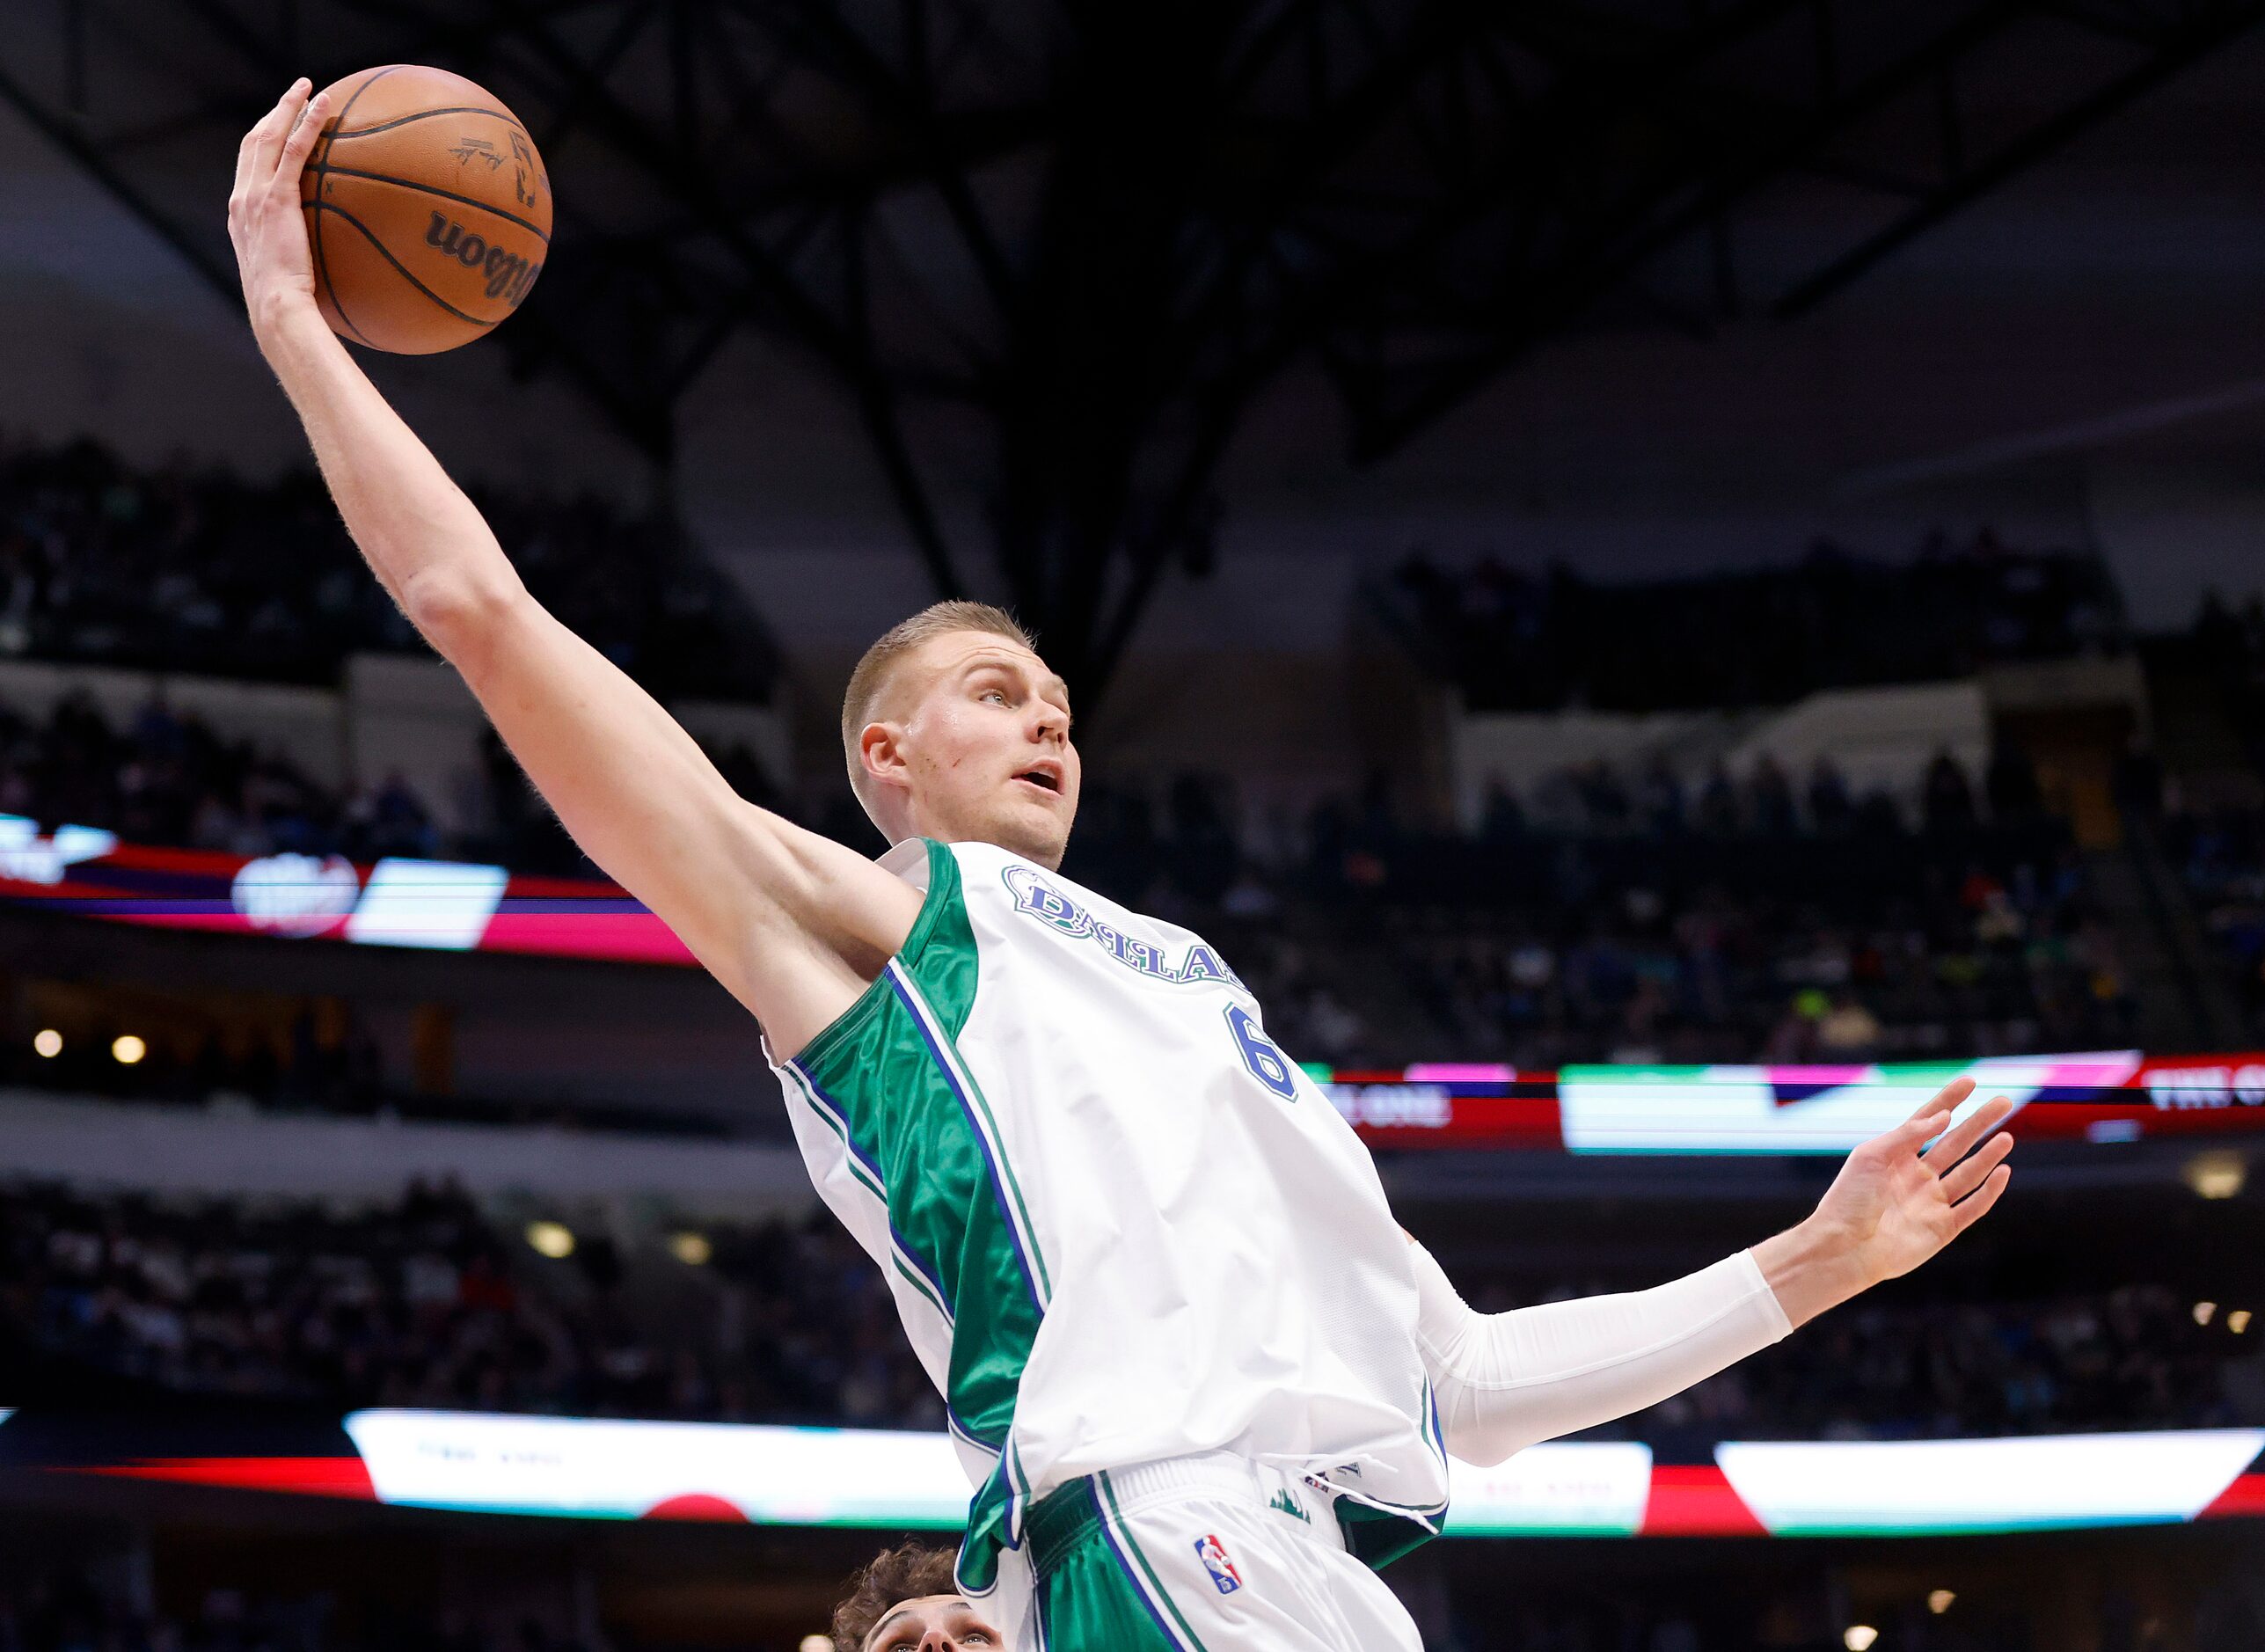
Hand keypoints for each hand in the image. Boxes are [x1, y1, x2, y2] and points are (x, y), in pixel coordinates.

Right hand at [227, 78, 329, 338]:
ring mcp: (255, 197)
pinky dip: (308, 123)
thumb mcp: (289, 277)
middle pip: (252, 142)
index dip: (263, 142)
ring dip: (288, 107)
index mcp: (242, 215)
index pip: (248, 168)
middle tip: (294, 94)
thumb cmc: (288, 305)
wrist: (277, 309)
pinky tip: (325, 106)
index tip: (279, 127)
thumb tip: (333, 264)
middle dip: (273, 114)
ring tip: (309, 88)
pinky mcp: (276, 199)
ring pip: (269, 137)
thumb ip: (299, 257)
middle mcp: (242, 200)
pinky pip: (294, 150)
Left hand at [1816, 1077, 2014, 1283]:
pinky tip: (2003, 1172)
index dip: (1948, 1101)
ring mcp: (1930, 1203)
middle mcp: (1916, 1177)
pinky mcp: (1942, 1228)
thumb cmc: (1849, 1200)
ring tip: (2007, 1137)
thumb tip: (1944, 1116)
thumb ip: (1907, 1134)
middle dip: (1979, 1123)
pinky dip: (1989, 1191)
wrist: (1843, 1248)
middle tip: (2004, 1102)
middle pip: (1955, 1143)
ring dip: (1988, 1155)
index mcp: (1895, 1157)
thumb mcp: (1871, 1156)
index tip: (1970, 1081)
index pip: (1927, 1122)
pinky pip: (1972, 1207)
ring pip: (1968, 1174)